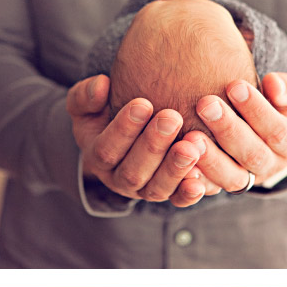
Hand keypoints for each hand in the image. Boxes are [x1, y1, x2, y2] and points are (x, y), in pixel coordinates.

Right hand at [67, 71, 226, 207]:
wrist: (133, 132)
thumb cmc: (108, 112)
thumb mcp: (89, 104)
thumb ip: (86, 96)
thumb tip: (101, 86)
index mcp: (97, 156)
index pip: (106, 148)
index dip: (123, 129)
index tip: (143, 103)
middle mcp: (119, 179)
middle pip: (133, 171)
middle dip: (153, 145)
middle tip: (172, 118)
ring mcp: (145, 190)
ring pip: (157, 188)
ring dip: (174, 169)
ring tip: (191, 147)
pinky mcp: (169, 194)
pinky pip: (178, 200)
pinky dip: (188, 194)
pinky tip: (200, 182)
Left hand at [192, 72, 286, 191]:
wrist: (267, 129)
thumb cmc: (280, 102)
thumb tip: (273, 84)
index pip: (276, 130)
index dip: (256, 109)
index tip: (234, 85)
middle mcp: (272, 165)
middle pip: (253, 154)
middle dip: (228, 130)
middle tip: (206, 105)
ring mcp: (248, 179)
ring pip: (232, 177)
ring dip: (211, 159)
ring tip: (190, 137)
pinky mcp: (223, 184)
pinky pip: (211, 188)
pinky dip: (196, 179)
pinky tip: (181, 165)